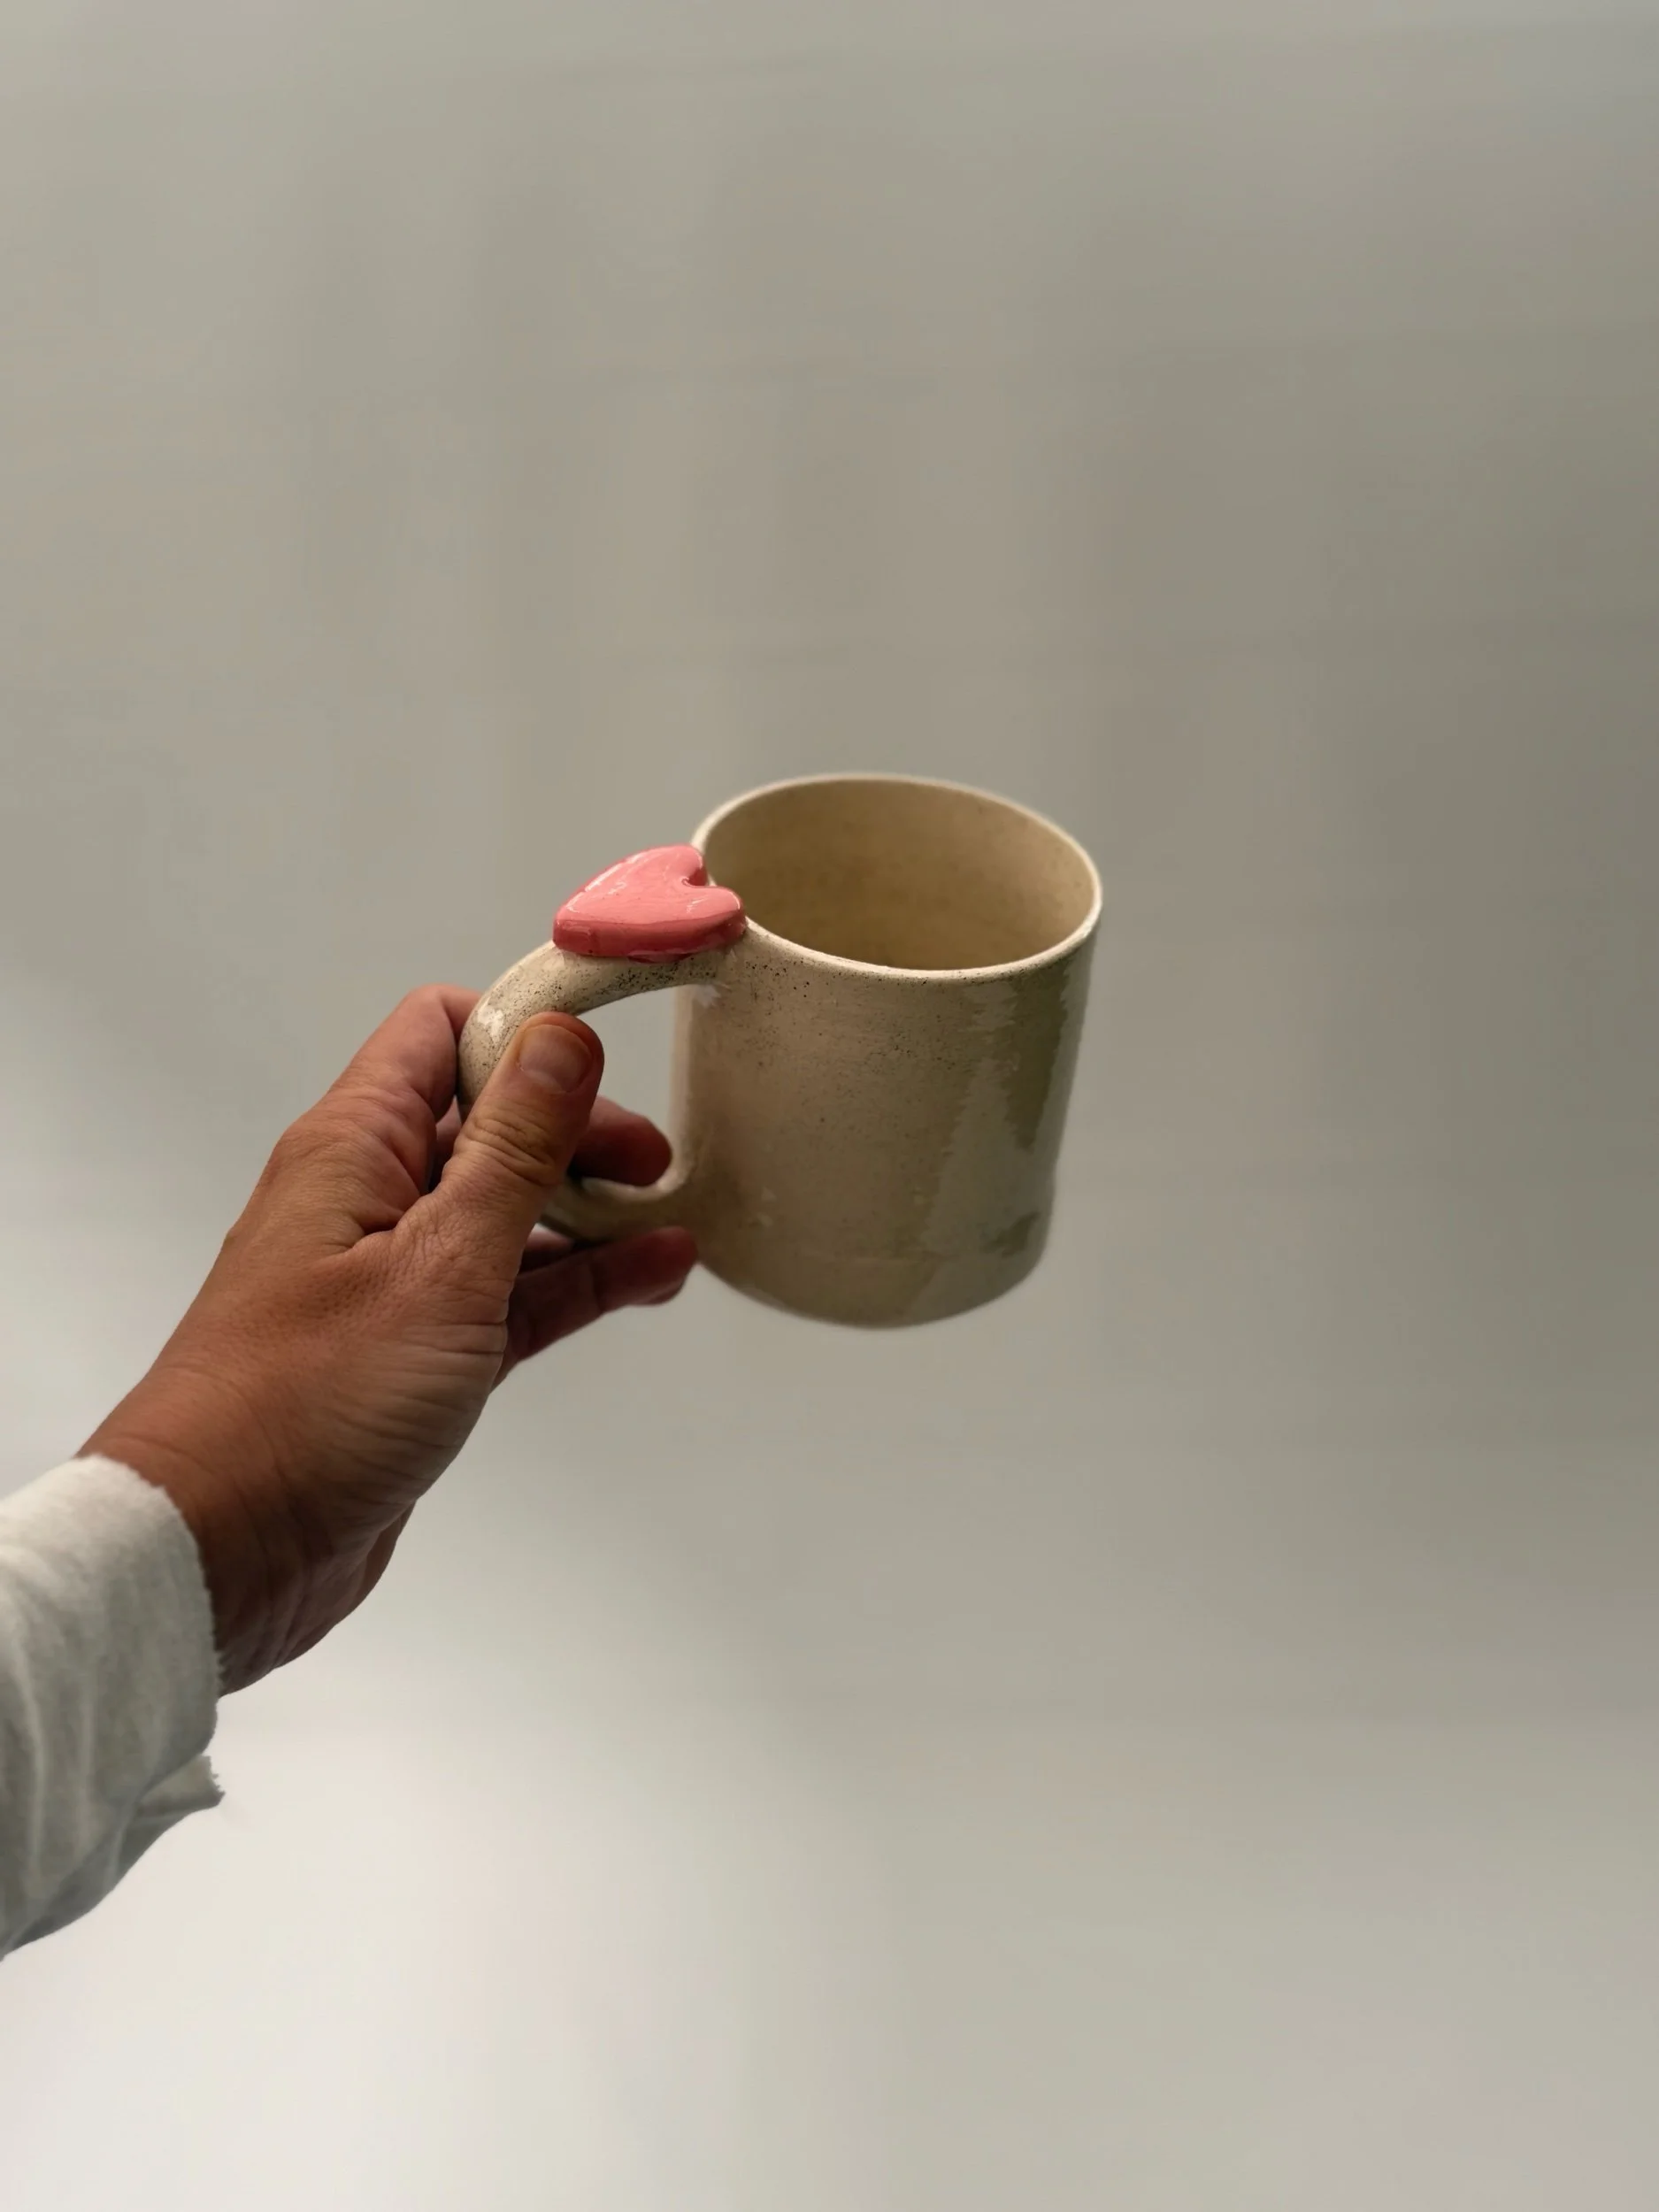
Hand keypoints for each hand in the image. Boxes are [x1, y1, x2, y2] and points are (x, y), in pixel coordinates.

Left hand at [83, 987, 694, 1691]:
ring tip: (673, 1223)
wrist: (217, 1550)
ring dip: (590, 1212)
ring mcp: (391, 1277)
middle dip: (579, 1129)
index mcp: (355, 1147)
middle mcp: (368, 1198)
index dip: (529, 1028)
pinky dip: (575, 1281)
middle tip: (657, 1165)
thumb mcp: (438, 1265)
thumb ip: (511, 1151)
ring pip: (508, 1212)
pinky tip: (646, 1279)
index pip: (444, 1032)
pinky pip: (509, 1291)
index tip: (616, 1047)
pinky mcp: (414, 1351)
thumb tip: (558, 1039)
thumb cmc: (300, 1407)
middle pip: (490, 1122)